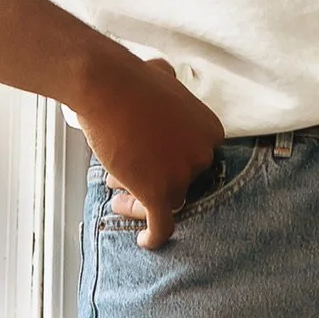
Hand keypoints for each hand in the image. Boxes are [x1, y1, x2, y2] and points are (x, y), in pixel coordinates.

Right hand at [77, 54, 224, 249]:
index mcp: (209, 131)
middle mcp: (202, 155)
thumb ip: (171, 87)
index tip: (150, 161)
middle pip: (181, 182)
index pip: (194, 160)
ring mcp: (181, 176)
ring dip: (141, 201)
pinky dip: (155, 237)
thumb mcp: (165, 77)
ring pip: (167, 204)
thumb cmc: (131, 80)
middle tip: (128, 174)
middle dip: (153, 178)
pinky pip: (162, 226)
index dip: (170, 162)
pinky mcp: (158, 193)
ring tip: (117, 192)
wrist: (108, 87)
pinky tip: (145, 240)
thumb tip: (165, 78)